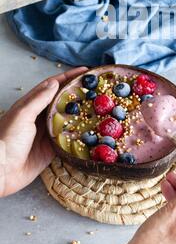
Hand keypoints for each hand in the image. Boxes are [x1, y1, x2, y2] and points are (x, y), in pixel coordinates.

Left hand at [0, 67, 87, 197]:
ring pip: (68, 118)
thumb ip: (39, 99)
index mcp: (31, 104)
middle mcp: (40, 116)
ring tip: (99, 106)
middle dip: (78, 93)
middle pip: (62, 100)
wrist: (0, 172)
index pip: (53, 85)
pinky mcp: (52, 148)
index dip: (68, 77)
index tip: (85, 72)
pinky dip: (79, 133)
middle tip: (96, 88)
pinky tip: (91, 129)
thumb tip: (55, 83)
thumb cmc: (7, 140)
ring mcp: (47, 132)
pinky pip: (69, 138)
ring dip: (81, 113)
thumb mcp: (22, 115)